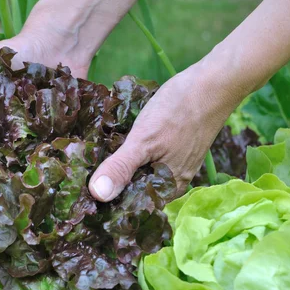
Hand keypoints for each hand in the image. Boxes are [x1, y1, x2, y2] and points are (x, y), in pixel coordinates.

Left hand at [89, 64, 242, 200]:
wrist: (213, 82)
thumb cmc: (179, 111)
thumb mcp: (143, 141)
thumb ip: (121, 168)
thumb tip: (96, 196)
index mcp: (165, 190)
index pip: (127, 207)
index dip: (103, 202)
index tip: (79, 194)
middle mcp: (169, 183)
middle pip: (131, 191)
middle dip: (107, 184)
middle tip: (77, 175)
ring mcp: (171, 165)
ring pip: (137, 174)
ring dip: (116, 168)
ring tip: (87, 161)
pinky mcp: (170, 149)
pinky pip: (144, 159)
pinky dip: (128, 154)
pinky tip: (112, 145)